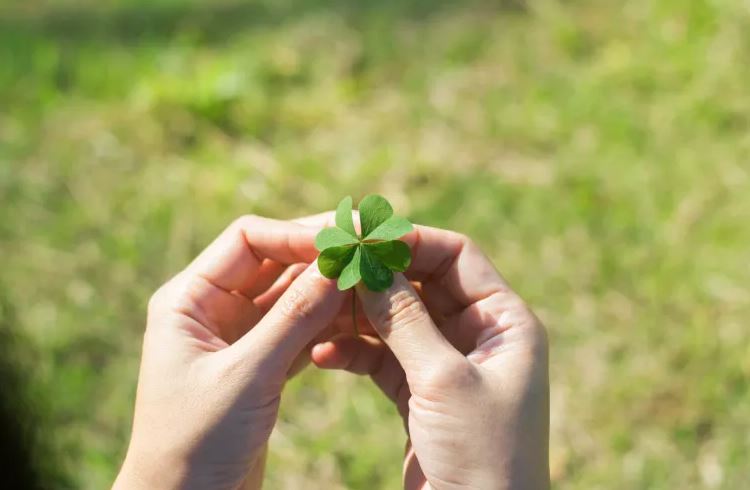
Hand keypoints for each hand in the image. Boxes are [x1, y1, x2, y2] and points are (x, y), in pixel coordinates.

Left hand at [114, 216, 344, 489]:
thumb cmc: (195, 443)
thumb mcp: (247, 375)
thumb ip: (293, 318)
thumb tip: (338, 264)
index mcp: (189, 299)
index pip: (248, 240)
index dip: (297, 234)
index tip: (345, 240)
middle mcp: (212, 308)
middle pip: (273, 262)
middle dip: (319, 255)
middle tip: (369, 247)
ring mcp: (237, 336)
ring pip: (291, 296)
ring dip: (329, 289)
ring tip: (372, 281)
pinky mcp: (260, 364)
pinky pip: (298, 329)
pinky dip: (327, 323)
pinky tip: (359, 319)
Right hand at [311, 224, 549, 488]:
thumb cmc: (484, 459)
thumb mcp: (444, 382)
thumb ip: (405, 320)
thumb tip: (370, 265)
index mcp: (505, 323)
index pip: (457, 256)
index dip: (410, 242)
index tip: (361, 238)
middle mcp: (479, 338)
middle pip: (422, 285)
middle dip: (377, 278)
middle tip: (328, 268)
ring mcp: (448, 367)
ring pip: (397, 322)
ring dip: (359, 315)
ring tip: (318, 310)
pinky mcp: (422, 396)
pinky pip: (384, 359)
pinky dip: (355, 353)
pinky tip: (323, 355)